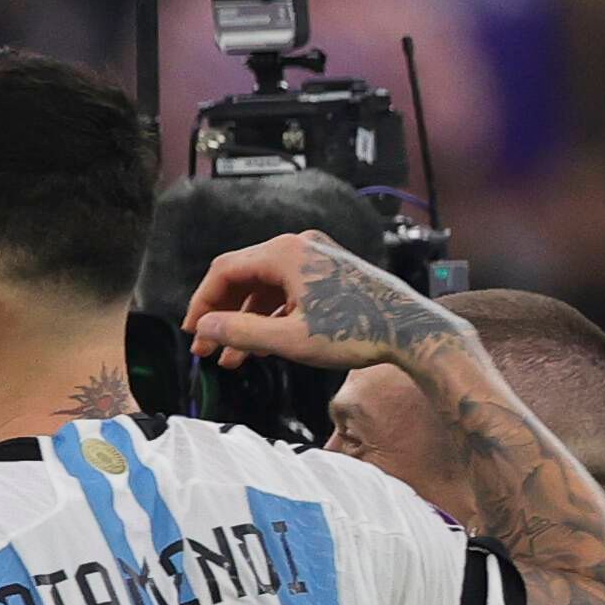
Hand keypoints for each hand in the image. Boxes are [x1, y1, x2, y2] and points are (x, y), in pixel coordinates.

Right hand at [184, 231, 453, 378]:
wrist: (411, 330)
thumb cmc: (356, 331)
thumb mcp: (289, 338)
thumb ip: (240, 332)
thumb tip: (205, 329)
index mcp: (285, 252)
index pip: (225, 271)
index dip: (202, 304)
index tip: (194, 333)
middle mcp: (300, 247)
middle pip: (243, 276)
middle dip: (222, 314)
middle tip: (207, 348)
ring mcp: (317, 257)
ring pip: (265, 286)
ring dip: (246, 320)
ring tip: (234, 358)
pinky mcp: (330, 272)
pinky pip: (287, 290)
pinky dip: (271, 315)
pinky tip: (264, 344)